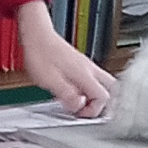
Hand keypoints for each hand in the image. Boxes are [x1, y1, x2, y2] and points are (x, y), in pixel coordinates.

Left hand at [14, 2, 112, 120]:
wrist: (36, 34)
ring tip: (78, 102)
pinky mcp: (79, 63)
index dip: (94, 110)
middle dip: (101, 103)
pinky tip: (73, 92)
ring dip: (93, 96)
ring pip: (102, 83)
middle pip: (110, 88)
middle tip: (86, 110)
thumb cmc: (40, 53)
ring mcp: (85, 65)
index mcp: (84, 73)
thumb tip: (79, 104)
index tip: (80, 113)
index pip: (104, 96)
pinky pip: (91, 78)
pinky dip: (86, 89)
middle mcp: (88, 68)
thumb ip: (67, 95)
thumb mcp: (50, 81)